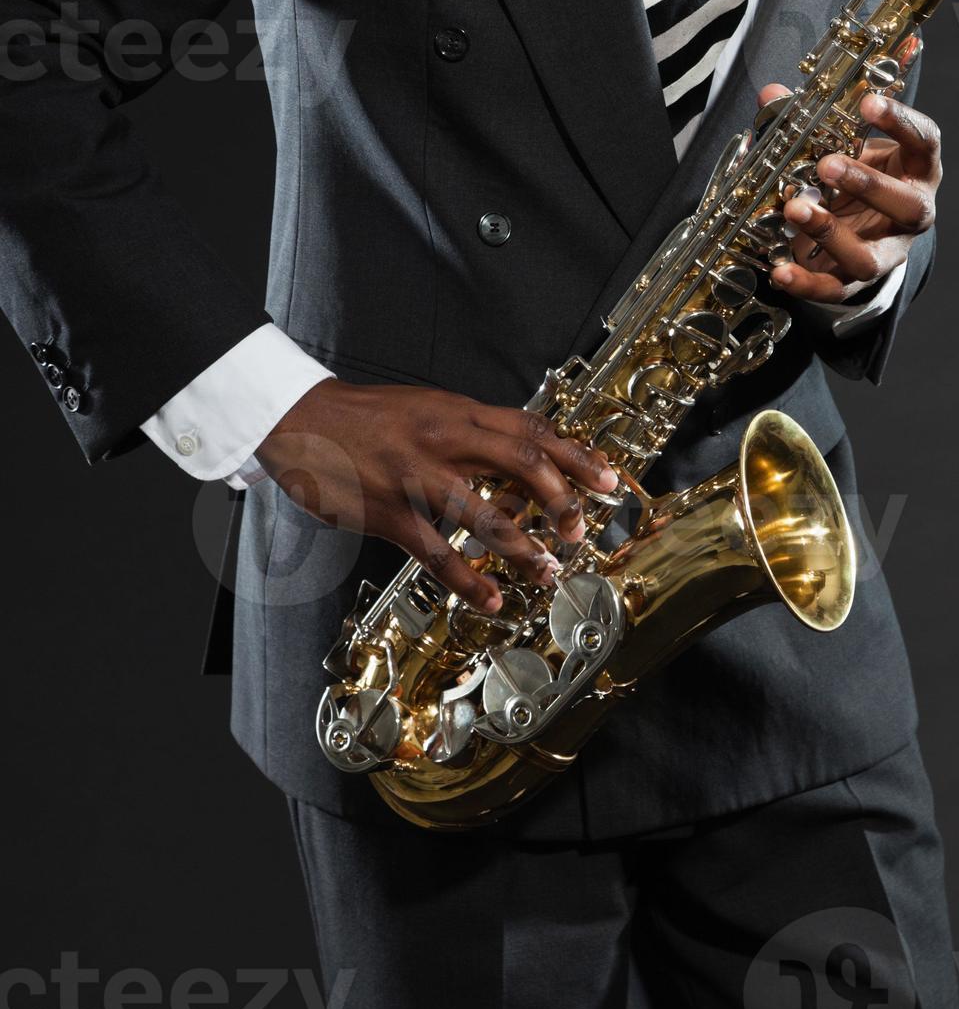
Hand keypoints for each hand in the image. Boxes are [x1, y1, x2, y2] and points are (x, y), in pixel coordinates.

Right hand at [255, 379, 620, 614]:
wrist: (302, 419)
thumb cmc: (367, 416)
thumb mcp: (427, 408)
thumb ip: (470, 429)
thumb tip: (519, 453)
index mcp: (459, 412)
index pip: (532, 430)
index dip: (576, 456)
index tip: (607, 479)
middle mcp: (446, 439)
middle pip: (524, 465)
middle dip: (562, 502)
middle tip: (578, 531)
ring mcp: (418, 477)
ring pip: (486, 515)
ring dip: (524, 550)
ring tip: (546, 572)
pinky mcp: (391, 513)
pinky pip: (438, 554)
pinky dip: (469, 582)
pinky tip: (491, 600)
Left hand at [756, 82, 941, 303]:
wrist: (864, 227)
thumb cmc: (859, 175)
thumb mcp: (846, 144)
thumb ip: (812, 121)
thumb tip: (770, 95)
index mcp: (917, 170)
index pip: (924, 142)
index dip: (901, 122)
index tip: (868, 102)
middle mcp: (911, 214)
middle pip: (906, 205)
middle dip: (867, 185)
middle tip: (826, 164)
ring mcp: (888, 252)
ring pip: (870, 256)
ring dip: (831, 233)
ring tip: (795, 209)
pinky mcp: (857, 280)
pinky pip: (836, 289)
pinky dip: (807, 283)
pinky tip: (780, 271)